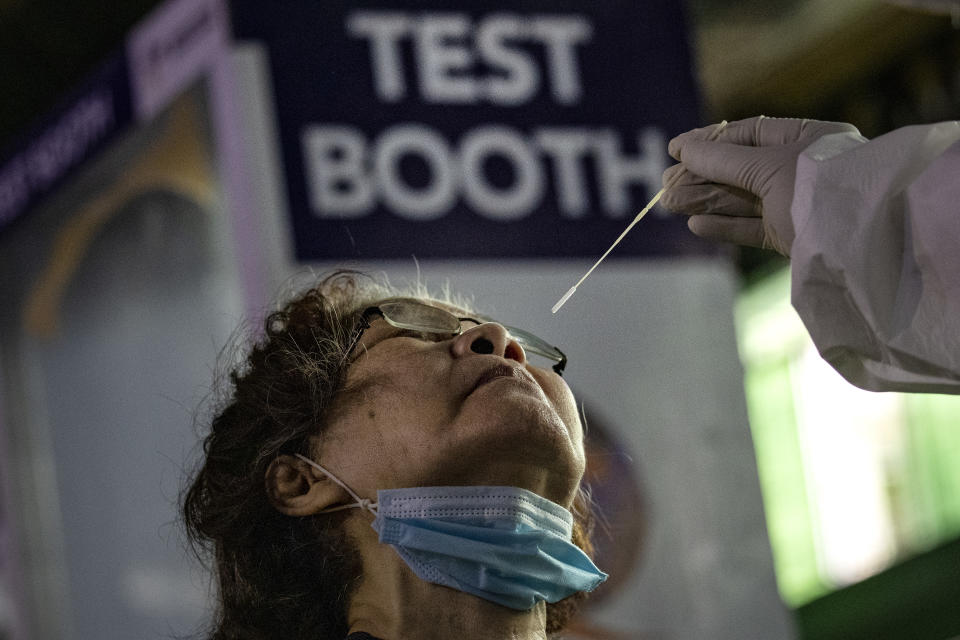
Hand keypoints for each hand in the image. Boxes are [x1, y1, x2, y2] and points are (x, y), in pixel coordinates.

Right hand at [661, 116, 860, 255]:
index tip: (675, 150)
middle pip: (740, 170)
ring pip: (742, 200)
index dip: (709, 142)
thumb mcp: (768, 167)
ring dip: (705, 201)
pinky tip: (696, 225)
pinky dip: (724, 226)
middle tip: (665, 185)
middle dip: (701, 177)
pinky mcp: (792, 236)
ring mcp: (796, 204)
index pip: (747, 135)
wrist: (862, 239)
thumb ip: (722, 161)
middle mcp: (801, 169)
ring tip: (670, 204)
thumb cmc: (819, 187)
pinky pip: (752, 228)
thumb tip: (684, 151)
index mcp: (805, 139)